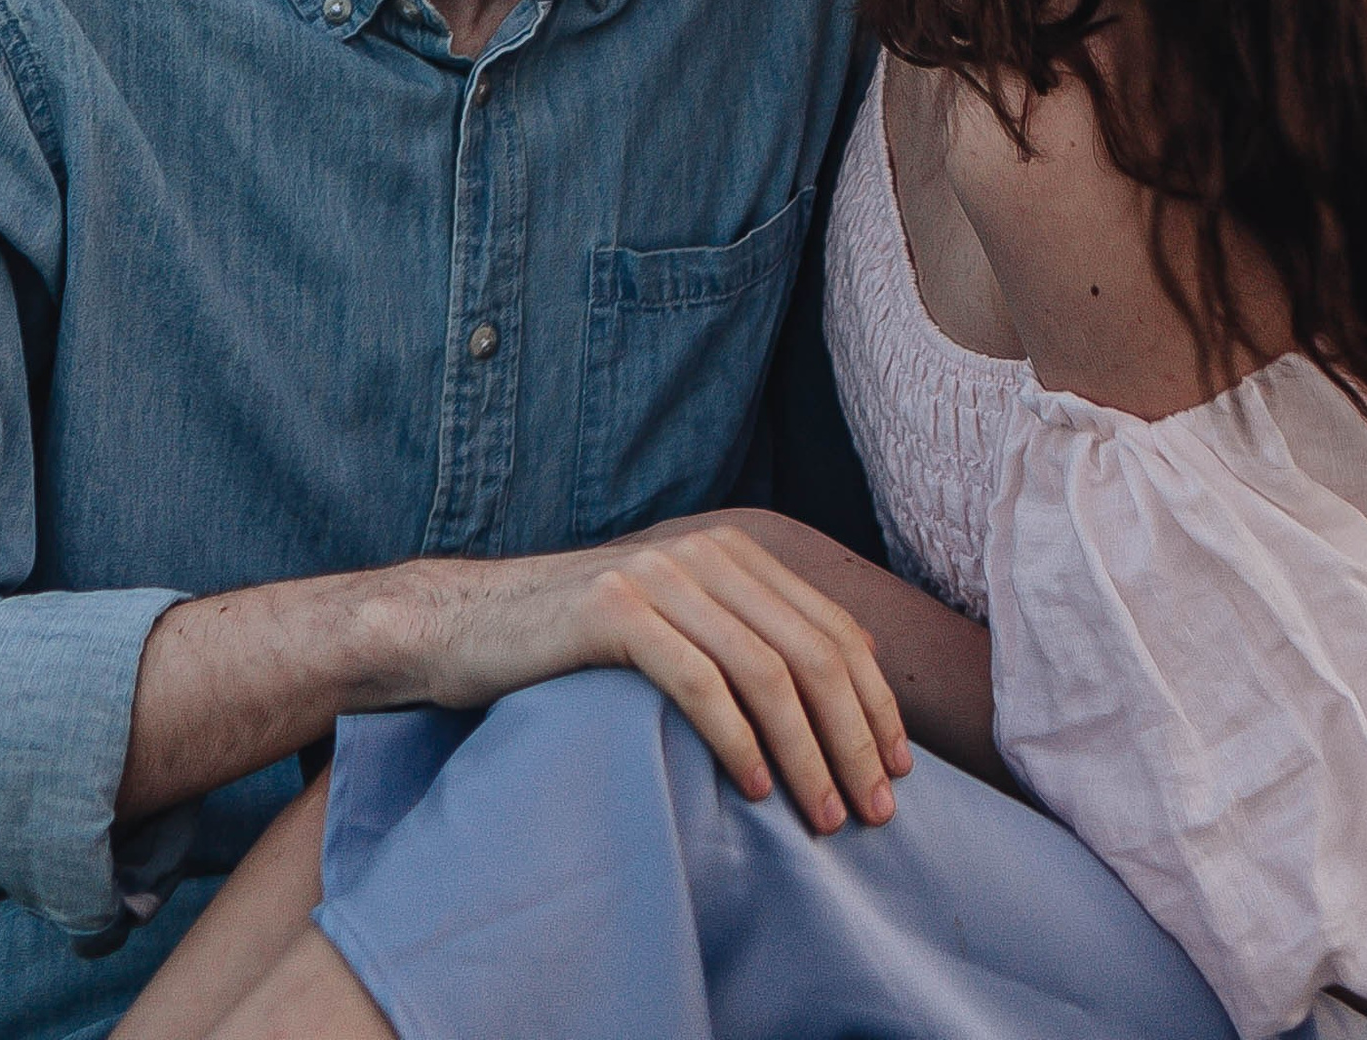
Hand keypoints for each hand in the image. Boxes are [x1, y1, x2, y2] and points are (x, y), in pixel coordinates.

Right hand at [425, 524, 911, 835]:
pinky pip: (699, 681)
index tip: (897, 768)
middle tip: (873, 811)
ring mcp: (660, 577)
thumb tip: (837, 693)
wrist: (469, 622)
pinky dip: (737, 740)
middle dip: (854, 737)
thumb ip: (744, 634)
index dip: (875, 701)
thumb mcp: (677, 621)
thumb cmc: (579, 640)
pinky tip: (754, 790)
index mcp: (733, 551)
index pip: (833, 628)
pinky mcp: (614, 611)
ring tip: (824, 816)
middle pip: (812, 651)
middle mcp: (706, 552)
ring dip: (806, 753)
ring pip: (766, 671)